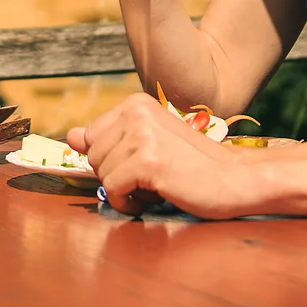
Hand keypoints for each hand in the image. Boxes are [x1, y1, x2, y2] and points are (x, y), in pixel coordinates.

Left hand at [68, 94, 261, 218]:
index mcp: (136, 103)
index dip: (110, 159)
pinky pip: (113, 189)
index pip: (91, 136)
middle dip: (115, 175)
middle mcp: (136, 112)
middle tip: (150, 177)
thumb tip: (70, 136)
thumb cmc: (193, 166)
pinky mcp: (148, 161)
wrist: (235, 179)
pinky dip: (127, 202)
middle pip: (93, 155)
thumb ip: (110, 139)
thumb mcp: (149, 145)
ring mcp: (142, 135)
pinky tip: (152, 198)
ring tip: (155, 186)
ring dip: (124, 190)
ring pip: (101, 174)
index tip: (138, 165)